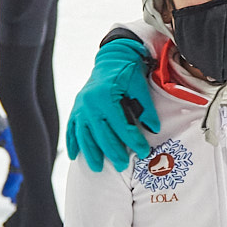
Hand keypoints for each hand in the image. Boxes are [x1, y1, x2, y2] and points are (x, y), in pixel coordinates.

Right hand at [66, 38, 159, 172]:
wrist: (112, 58)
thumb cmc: (128, 73)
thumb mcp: (140, 88)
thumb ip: (146, 109)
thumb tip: (154, 130)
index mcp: (106, 97)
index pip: (121, 126)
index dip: (133, 141)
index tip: (143, 152)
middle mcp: (89, 103)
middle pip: (101, 134)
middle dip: (112, 152)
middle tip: (122, 166)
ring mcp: (80, 106)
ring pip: (84, 134)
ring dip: (90, 152)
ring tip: (97, 168)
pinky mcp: (76, 107)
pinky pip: (71, 128)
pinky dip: (72, 142)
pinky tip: (73, 155)